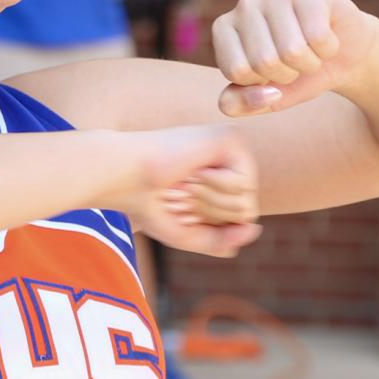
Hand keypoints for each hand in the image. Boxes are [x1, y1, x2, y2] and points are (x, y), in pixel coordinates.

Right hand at [110, 125, 262, 258]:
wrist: (124, 176)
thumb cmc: (148, 203)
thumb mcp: (186, 234)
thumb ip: (221, 240)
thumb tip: (255, 230)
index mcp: (222, 180)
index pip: (240, 220)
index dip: (207, 223)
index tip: (180, 204)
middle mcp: (231, 162)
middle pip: (247, 212)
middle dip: (210, 213)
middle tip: (182, 191)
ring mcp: (233, 148)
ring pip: (247, 201)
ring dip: (210, 202)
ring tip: (186, 180)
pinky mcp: (231, 139)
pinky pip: (243, 184)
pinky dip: (214, 186)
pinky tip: (195, 170)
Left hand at [211, 0, 378, 116]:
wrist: (342, 55)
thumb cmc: (296, 75)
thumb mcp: (262, 98)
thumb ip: (240, 105)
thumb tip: (265, 94)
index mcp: (223, 30)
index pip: (237, 71)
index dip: (260, 83)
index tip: (268, 73)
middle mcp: (245, 5)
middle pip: (264, 61)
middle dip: (287, 74)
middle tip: (294, 62)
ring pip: (292, 50)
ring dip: (309, 63)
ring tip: (310, 50)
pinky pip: (318, 38)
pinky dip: (328, 49)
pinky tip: (326, 37)